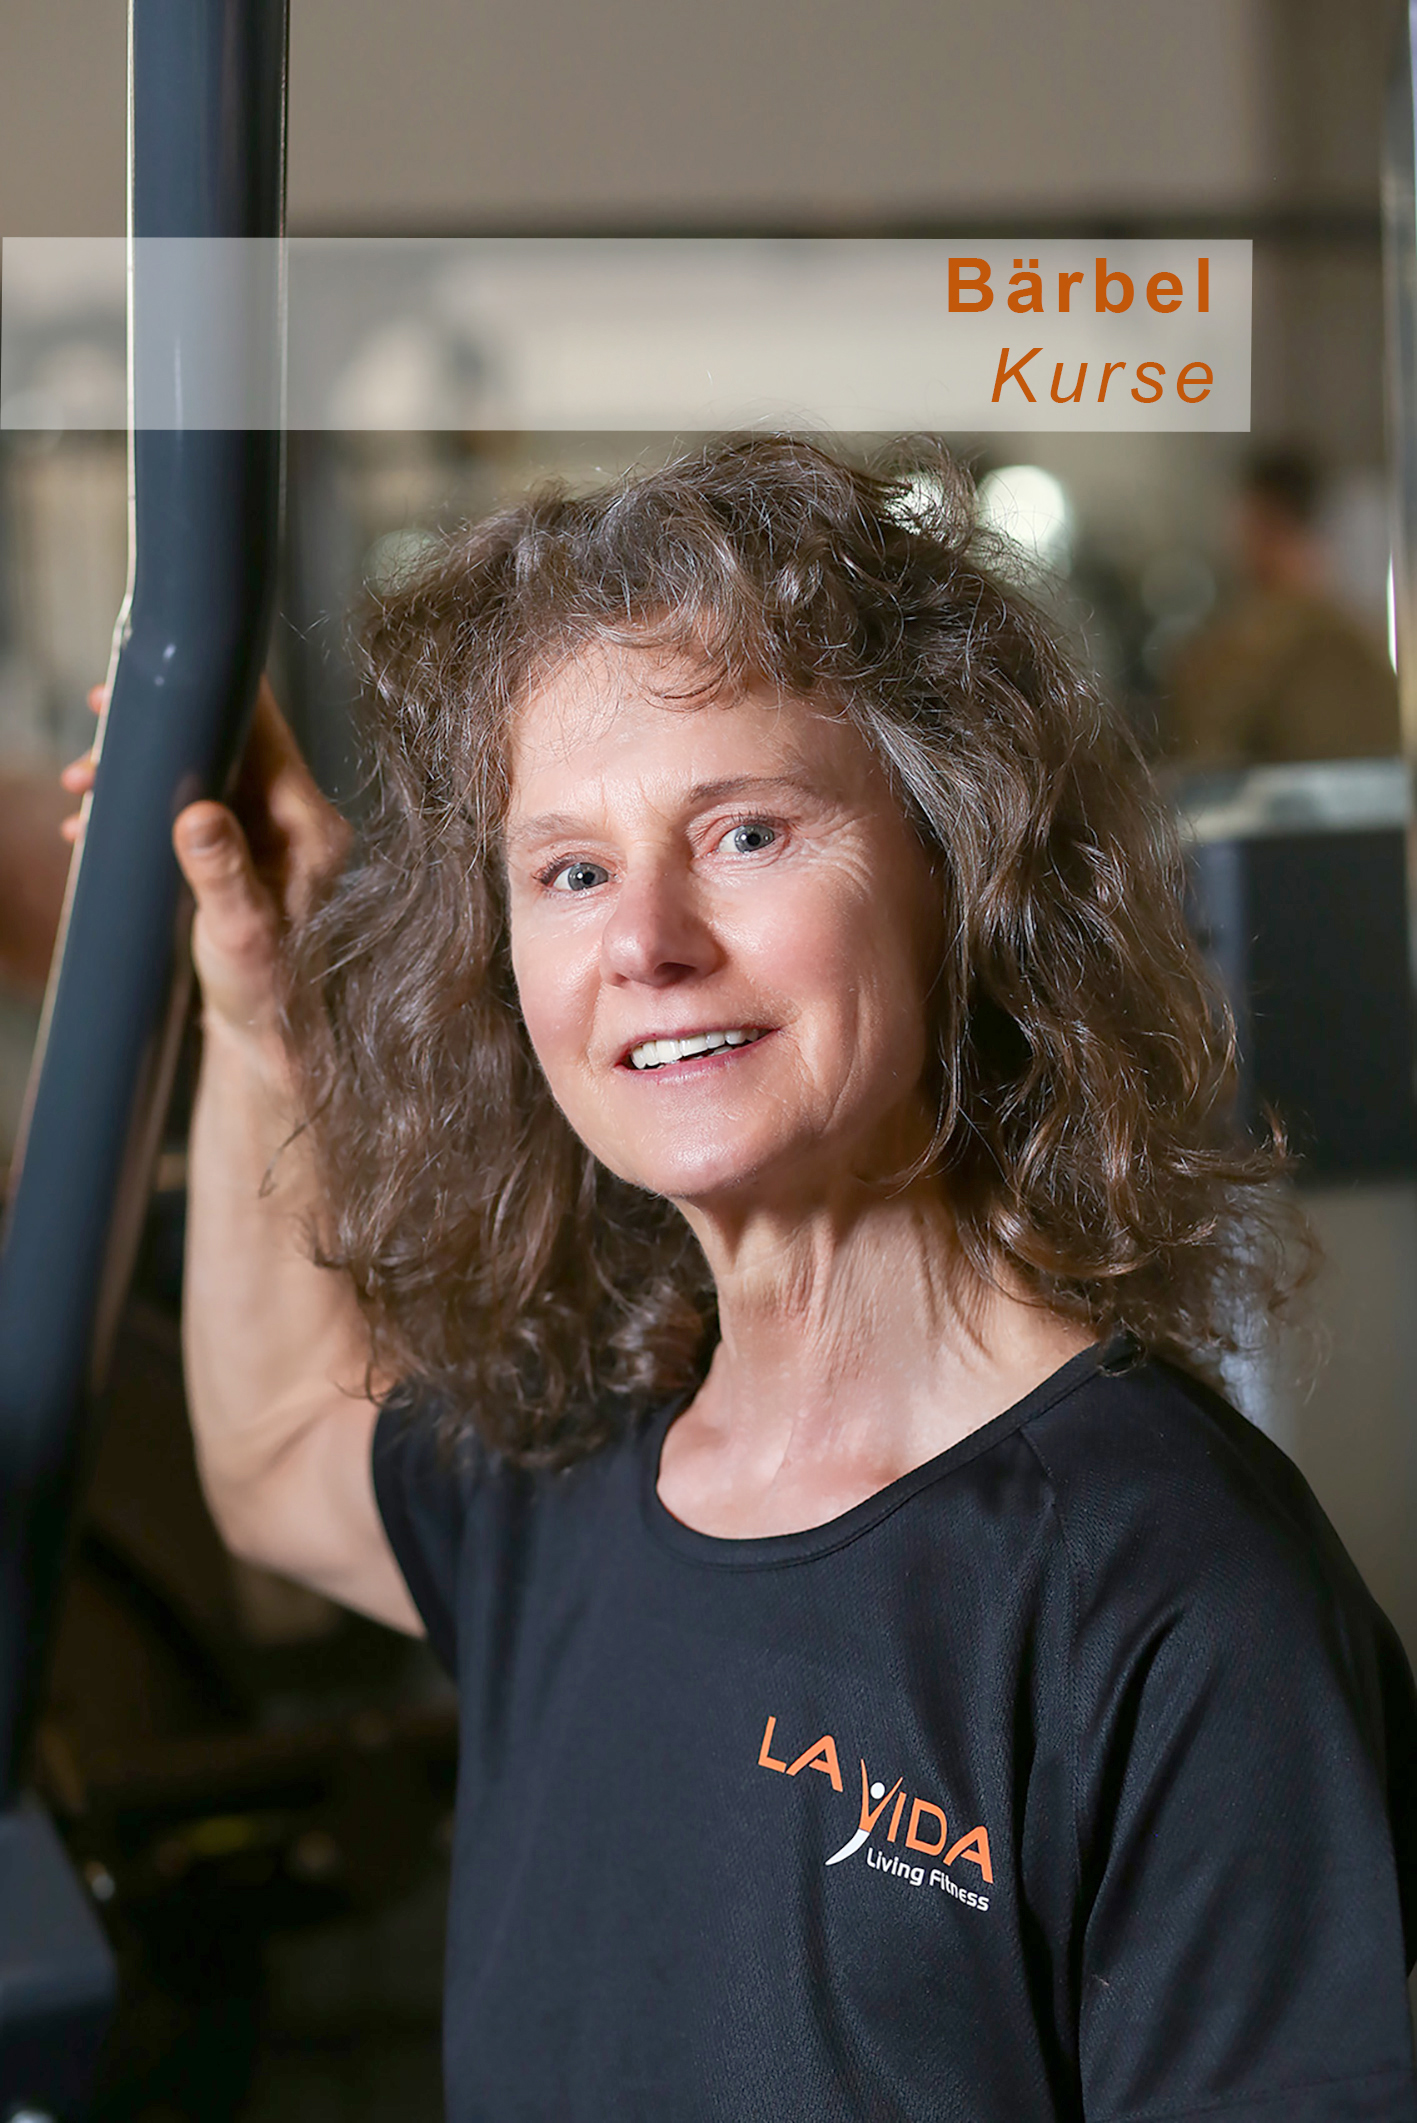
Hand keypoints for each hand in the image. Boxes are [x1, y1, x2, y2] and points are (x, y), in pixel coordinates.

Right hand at [62, 679, 350, 1053]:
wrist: (264, 1030)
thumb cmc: (263, 987)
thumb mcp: (238, 931)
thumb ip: (221, 872)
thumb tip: (198, 814)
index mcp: (309, 825)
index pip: (267, 732)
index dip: (213, 694)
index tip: (154, 679)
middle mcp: (295, 819)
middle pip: (226, 741)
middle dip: (157, 733)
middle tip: (97, 727)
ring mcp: (268, 832)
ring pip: (200, 770)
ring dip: (139, 771)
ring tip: (80, 785)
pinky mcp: (241, 849)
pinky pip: (189, 803)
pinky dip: (142, 806)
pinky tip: (93, 824)